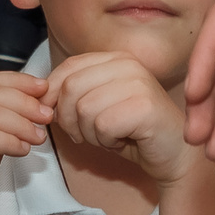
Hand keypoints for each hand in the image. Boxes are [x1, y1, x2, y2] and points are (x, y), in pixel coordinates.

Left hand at [43, 50, 201, 187]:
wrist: (174, 155)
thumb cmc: (132, 132)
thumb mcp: (96, 106)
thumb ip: (71, 94)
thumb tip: (40, 96)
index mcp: (114, 58)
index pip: (67, 68)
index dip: (53, 96)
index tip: (58, 118)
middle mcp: (127, 63)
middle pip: (70, 88)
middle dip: (69, 120)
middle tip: (88, 134)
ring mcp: (138, 82)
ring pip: (84, 109)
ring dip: (90, 133)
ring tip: (110, 136)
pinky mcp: (145, 105)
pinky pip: (102, 126)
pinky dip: (106, 141)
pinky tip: (124, 140)